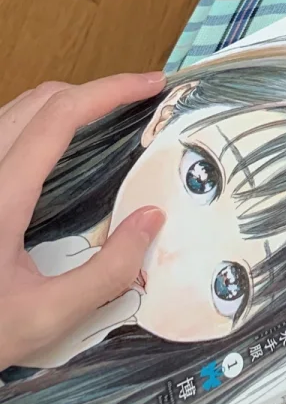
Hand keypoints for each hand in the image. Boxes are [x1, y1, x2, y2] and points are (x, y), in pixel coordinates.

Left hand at [0, 74, 166, 371]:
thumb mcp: (47, 317)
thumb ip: (107, 272)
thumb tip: (152, 218)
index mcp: (3, 196)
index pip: (61, 116)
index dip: (112, 90)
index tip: (153, 85)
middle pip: (40, 100)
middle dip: (95, 90)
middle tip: (139, 103)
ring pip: (16, 109)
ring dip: (65, 102)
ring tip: (106, 117)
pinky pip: (3, 130)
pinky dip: (39, 120)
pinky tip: (60, 145)